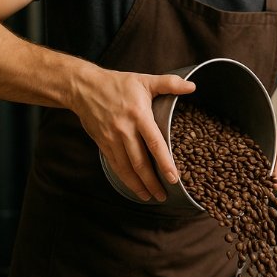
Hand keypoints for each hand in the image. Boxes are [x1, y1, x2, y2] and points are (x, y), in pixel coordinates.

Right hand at [72, 69, 195, 201]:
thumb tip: (192, 86)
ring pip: (126, 168)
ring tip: (151, 197)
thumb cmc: (118, 84)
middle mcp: (125, 130)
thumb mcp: (144, 80)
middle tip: (164, 195)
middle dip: (152, 182)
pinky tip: (135, 187)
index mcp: (139, 115)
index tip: (173, 178)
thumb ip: (170, 84)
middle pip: (140, 162)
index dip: (165, 162)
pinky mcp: (102, 143)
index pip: (155, 143)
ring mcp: (112, 138)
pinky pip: (115, 165)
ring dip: (139, 185)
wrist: (83, 87)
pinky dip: (125, 179)